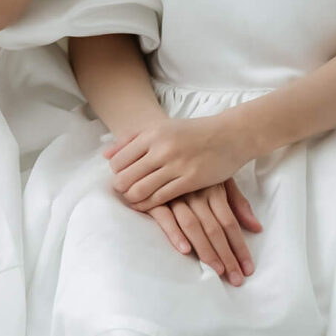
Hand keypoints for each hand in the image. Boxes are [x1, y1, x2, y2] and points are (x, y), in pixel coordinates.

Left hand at [105, 114, 252, 210]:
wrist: (229, 135)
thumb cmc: (193, 132)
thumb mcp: (162, 128)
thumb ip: (132, 140)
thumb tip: (105, 155)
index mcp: (152, 133)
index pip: (118, 161)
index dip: (116, 173)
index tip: (120, 177)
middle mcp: (161, 149)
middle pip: (125, 178)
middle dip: (120, 189)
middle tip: (123, 192)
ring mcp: (176, 165)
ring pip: (140, 190)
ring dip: (132, 199)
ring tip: (133, 200)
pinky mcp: (190, 180)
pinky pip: (160, 198)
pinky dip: (148, 205)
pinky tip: (147, 206)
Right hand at [143, 181, 262, 285]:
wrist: (159, 153)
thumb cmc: (192, 169)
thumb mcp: (219, 180)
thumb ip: (237, 203)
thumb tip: (257, 228)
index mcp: (213, 188)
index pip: (230, 222)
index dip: (240, 246)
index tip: (248, 268)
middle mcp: (196, 193)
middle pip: (215, 228)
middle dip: (227, 255)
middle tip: (236, 279)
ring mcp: (175, 196)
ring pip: (193, 226)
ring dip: (205, 250)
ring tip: (217, 271)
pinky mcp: (154, 199)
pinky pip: (165, 217)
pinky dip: (175, 233)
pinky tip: (185, 250)